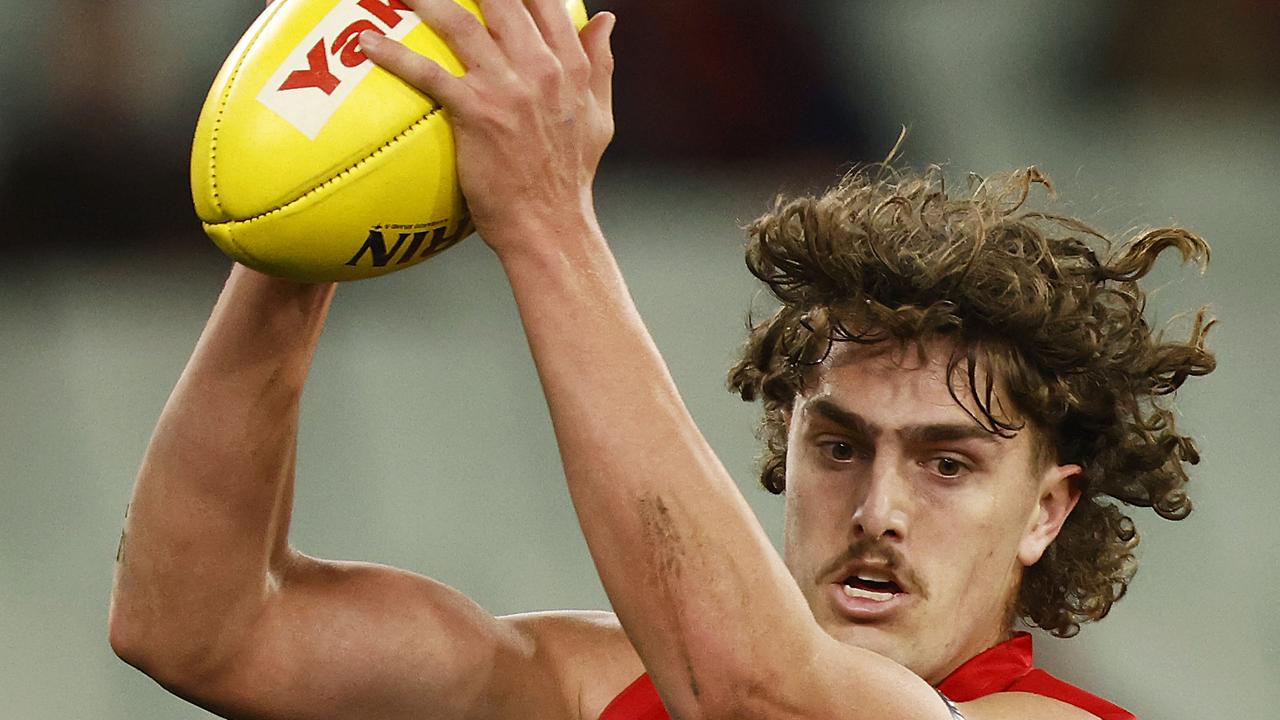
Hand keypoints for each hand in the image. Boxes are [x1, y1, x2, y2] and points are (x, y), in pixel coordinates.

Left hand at [360, 0, 616, 258]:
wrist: (550, 226)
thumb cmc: (570, 177)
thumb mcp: (598, 117)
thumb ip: (599, 65)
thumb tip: (606, 19)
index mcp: (571, 67)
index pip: (547, 2)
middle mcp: (541, 69)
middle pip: (501, 0)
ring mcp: (508, 89)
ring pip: (460, 24)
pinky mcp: (477, 114)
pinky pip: (428, 73)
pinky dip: (394, 55)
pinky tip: (366, 43)